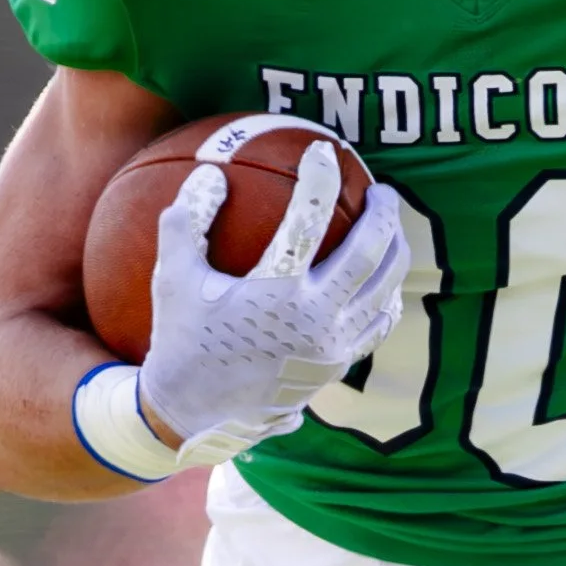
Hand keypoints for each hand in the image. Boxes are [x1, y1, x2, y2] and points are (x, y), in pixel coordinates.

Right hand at [138, 142, 408, 469]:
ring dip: (394, 251)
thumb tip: (210, 174)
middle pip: (370, 254)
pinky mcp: (338, 367)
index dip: (317, 178)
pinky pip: (379, 324)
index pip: (307, 221)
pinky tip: (381, 281)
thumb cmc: (181, 341)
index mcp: (276, 294)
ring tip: (389, 229)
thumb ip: (186, 221)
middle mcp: (315, 321)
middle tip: (380, 190)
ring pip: (385, 289)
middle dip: (383, 213)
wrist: (195, 416)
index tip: (322, 150)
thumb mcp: (171, 279)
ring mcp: (333, 348)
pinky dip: (386, 296)